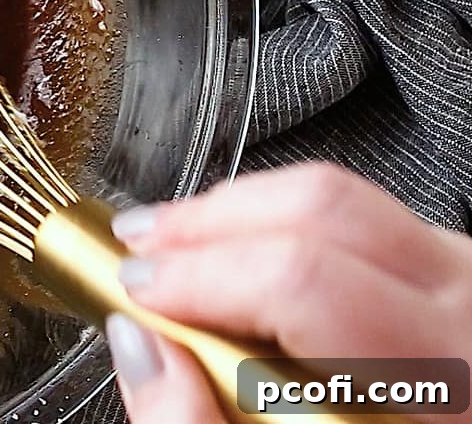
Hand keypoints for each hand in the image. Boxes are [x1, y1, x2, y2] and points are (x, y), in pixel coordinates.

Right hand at [104, 162, 471, 422]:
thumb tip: (142, 350)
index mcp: (441, 377)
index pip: (305, 282)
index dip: (203, 276)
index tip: (138, 289)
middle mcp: (466, 316)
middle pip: (319, 211)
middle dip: (205, 224)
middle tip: (139, 251)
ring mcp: (463, 282)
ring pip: (336, 199)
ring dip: (235, 216)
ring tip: (174, 251)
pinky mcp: (446, 268)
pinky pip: (353, 213)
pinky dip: (275, 226)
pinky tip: (232, 260)